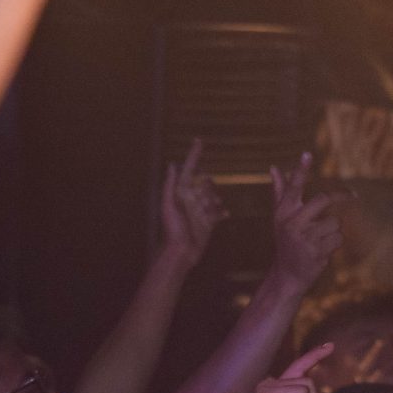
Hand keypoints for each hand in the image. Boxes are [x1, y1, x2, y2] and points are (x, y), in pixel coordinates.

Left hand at [158, 138, 227, 267]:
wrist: (181, 252)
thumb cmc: (173, 229)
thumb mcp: (168, 205)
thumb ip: (169, 185)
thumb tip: (172, 164)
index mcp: (182, 192)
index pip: (189, 169)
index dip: (193, 154)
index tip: (198, 140)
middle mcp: (192, 199)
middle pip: (204, 183)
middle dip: (207, 187)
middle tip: (200, 201)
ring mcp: (201, 211)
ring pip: (213, 196)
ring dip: (215, 200)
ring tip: (209, 209)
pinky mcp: (208, 223)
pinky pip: (218, 213)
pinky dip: (221, 212)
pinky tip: (225, 214)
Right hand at [268, 152, 346, 291]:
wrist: (287, 275)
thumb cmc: (286, 241)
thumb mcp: (280, 217)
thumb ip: (280, 191)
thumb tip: (274, 167)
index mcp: (283, 212)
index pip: (293, 187)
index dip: (300, 170)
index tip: (307, 153)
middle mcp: (292, 223)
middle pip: (322, 200)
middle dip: (340, 197)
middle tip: (353, 195)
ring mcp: (304, 238)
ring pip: (334, 222)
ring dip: (332, 231)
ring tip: (319, 241)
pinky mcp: (315, 252)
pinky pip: (338, 239)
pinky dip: (334, 244)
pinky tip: (322, 251)